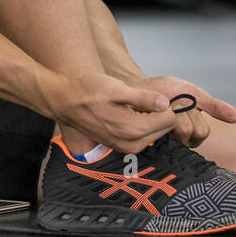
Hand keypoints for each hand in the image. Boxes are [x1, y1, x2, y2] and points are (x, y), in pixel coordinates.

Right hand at [44, 72, 178, 153]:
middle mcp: (132, 144)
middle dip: (161, 113)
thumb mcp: (116, 88)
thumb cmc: (88, 91)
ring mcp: (127, 148)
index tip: (153, 95)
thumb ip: (143, 97)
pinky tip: (130, 112)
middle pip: (166, 128)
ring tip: (136, 104)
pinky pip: (145, 136)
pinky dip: (144, 124)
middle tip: (145, 98)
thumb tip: (165, 103)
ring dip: (153, 118)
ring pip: (157, 133)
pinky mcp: (122, 147)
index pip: (170, 118)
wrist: (66, 102)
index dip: (165, 103)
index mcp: (132, 129)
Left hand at [122, 74, 235, 148]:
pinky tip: (149, 114)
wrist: (137, 85)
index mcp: (191, 132)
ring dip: (169, 114)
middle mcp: (177, 140)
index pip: (202, 132)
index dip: (193, 115)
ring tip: (159, 108)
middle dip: (182, 113)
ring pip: (178, 133)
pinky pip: (158, 135)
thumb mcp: (194, 94)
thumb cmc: (166, 89)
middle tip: (170, 105)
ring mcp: (162, 141)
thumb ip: (214, 106)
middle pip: (190, 133)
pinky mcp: (145, 141)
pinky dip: (157, 117)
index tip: (182, 104)